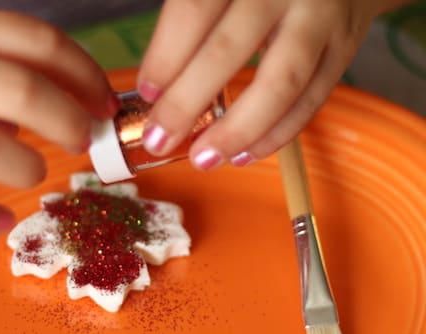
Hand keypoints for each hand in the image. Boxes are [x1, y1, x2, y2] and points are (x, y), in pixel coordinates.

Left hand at [137, 0, 405, 169]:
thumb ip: (194, 19)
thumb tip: (158, 87)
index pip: (194, 11)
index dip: (166, 56)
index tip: (147, 93)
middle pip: (229, 50)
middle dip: (187, 102)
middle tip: (158, 140)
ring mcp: (321, 17)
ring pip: (279, 83)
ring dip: (237, 130)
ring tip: (204, 159)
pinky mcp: (345, 45)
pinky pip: (313, 99)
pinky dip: (278, 134)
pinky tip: (244, 154)